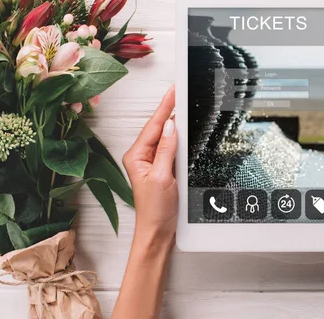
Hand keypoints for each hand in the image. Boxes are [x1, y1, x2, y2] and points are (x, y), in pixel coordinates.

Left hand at [123, 85, 177, 241]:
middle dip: (170, 109)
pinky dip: (180, 138)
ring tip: (185, 105)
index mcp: (136, 156)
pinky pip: (173, 148)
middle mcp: (143, 157)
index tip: (173, 91)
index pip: (154, 126)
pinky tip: (187, 131)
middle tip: (182, 91)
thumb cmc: (155, 211)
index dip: (165, 106)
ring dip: (177, 123)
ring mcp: (154, 163)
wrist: (159, 233)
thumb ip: (166, 150)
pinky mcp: (164, 169)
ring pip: (167, 137)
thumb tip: (171, 126)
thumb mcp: (162, 177)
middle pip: (159, 127)